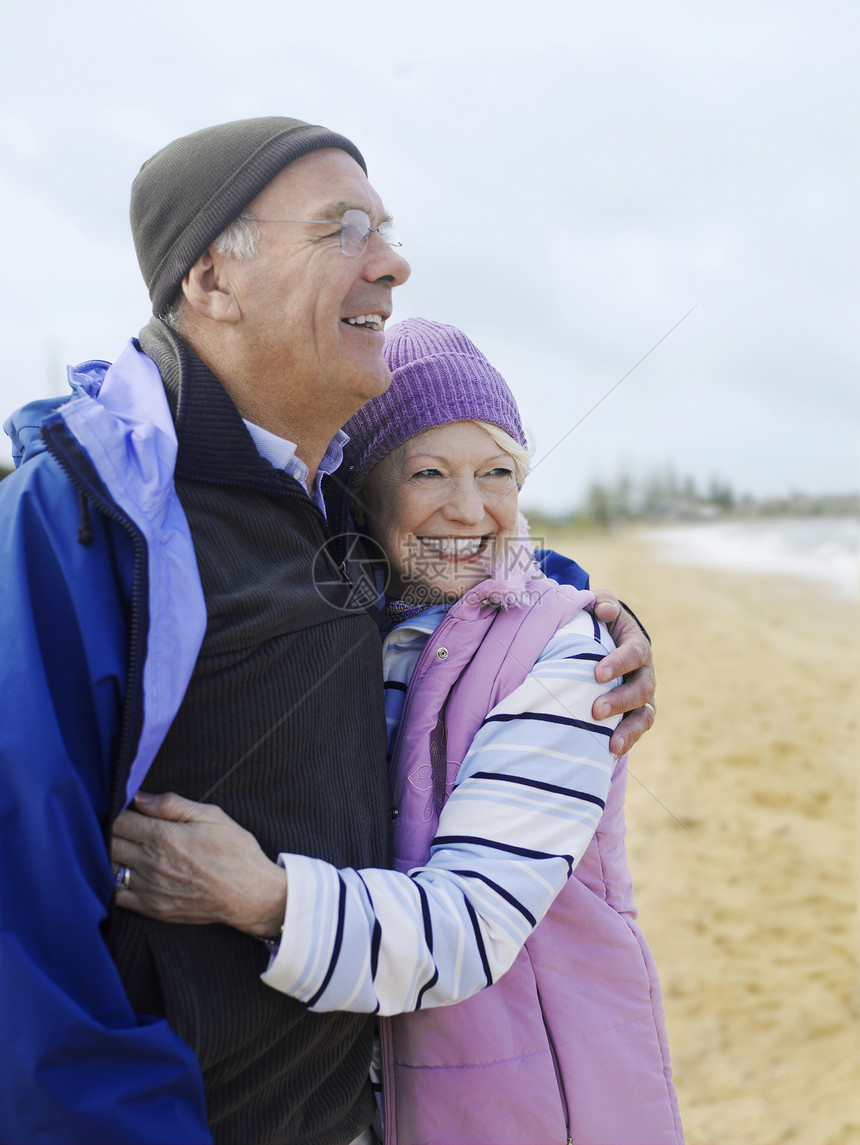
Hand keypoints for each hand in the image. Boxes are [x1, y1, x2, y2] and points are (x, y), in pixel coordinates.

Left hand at [111, 791, 285, 937]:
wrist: (249, 894)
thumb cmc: (234, 851)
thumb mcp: (210, 816)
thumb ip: (171, 804)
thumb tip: (139, 798)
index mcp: (163, 836)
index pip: (119, 821)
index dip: (117, 812)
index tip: (123, 810)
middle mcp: (151, 862)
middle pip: (110, 843)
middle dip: (111, 832)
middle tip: (122, 828)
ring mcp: (150, 888)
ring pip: (110, 869)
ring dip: (112, 856)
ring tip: (122, 849)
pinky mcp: (153, 909)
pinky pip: (118, 896)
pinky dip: (115, 882)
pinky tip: (125, 873)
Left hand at [590, 590, 655, 756]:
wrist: (602, 643)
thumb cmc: (599, 623)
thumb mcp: (600, 606)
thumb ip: (602, 603)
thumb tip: (603, 610)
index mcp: (636, 646)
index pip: (634, 654)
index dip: (619, 663)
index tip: (597, 673)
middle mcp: (644, 673)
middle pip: (642, 689)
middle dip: (620, 701)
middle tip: (595, 710)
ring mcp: (642, 697)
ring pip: (644, 716)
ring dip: (629, 729)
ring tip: (611, 744)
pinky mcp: (634, 715)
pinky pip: (636, 731)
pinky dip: (626, 741)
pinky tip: (609, 753)